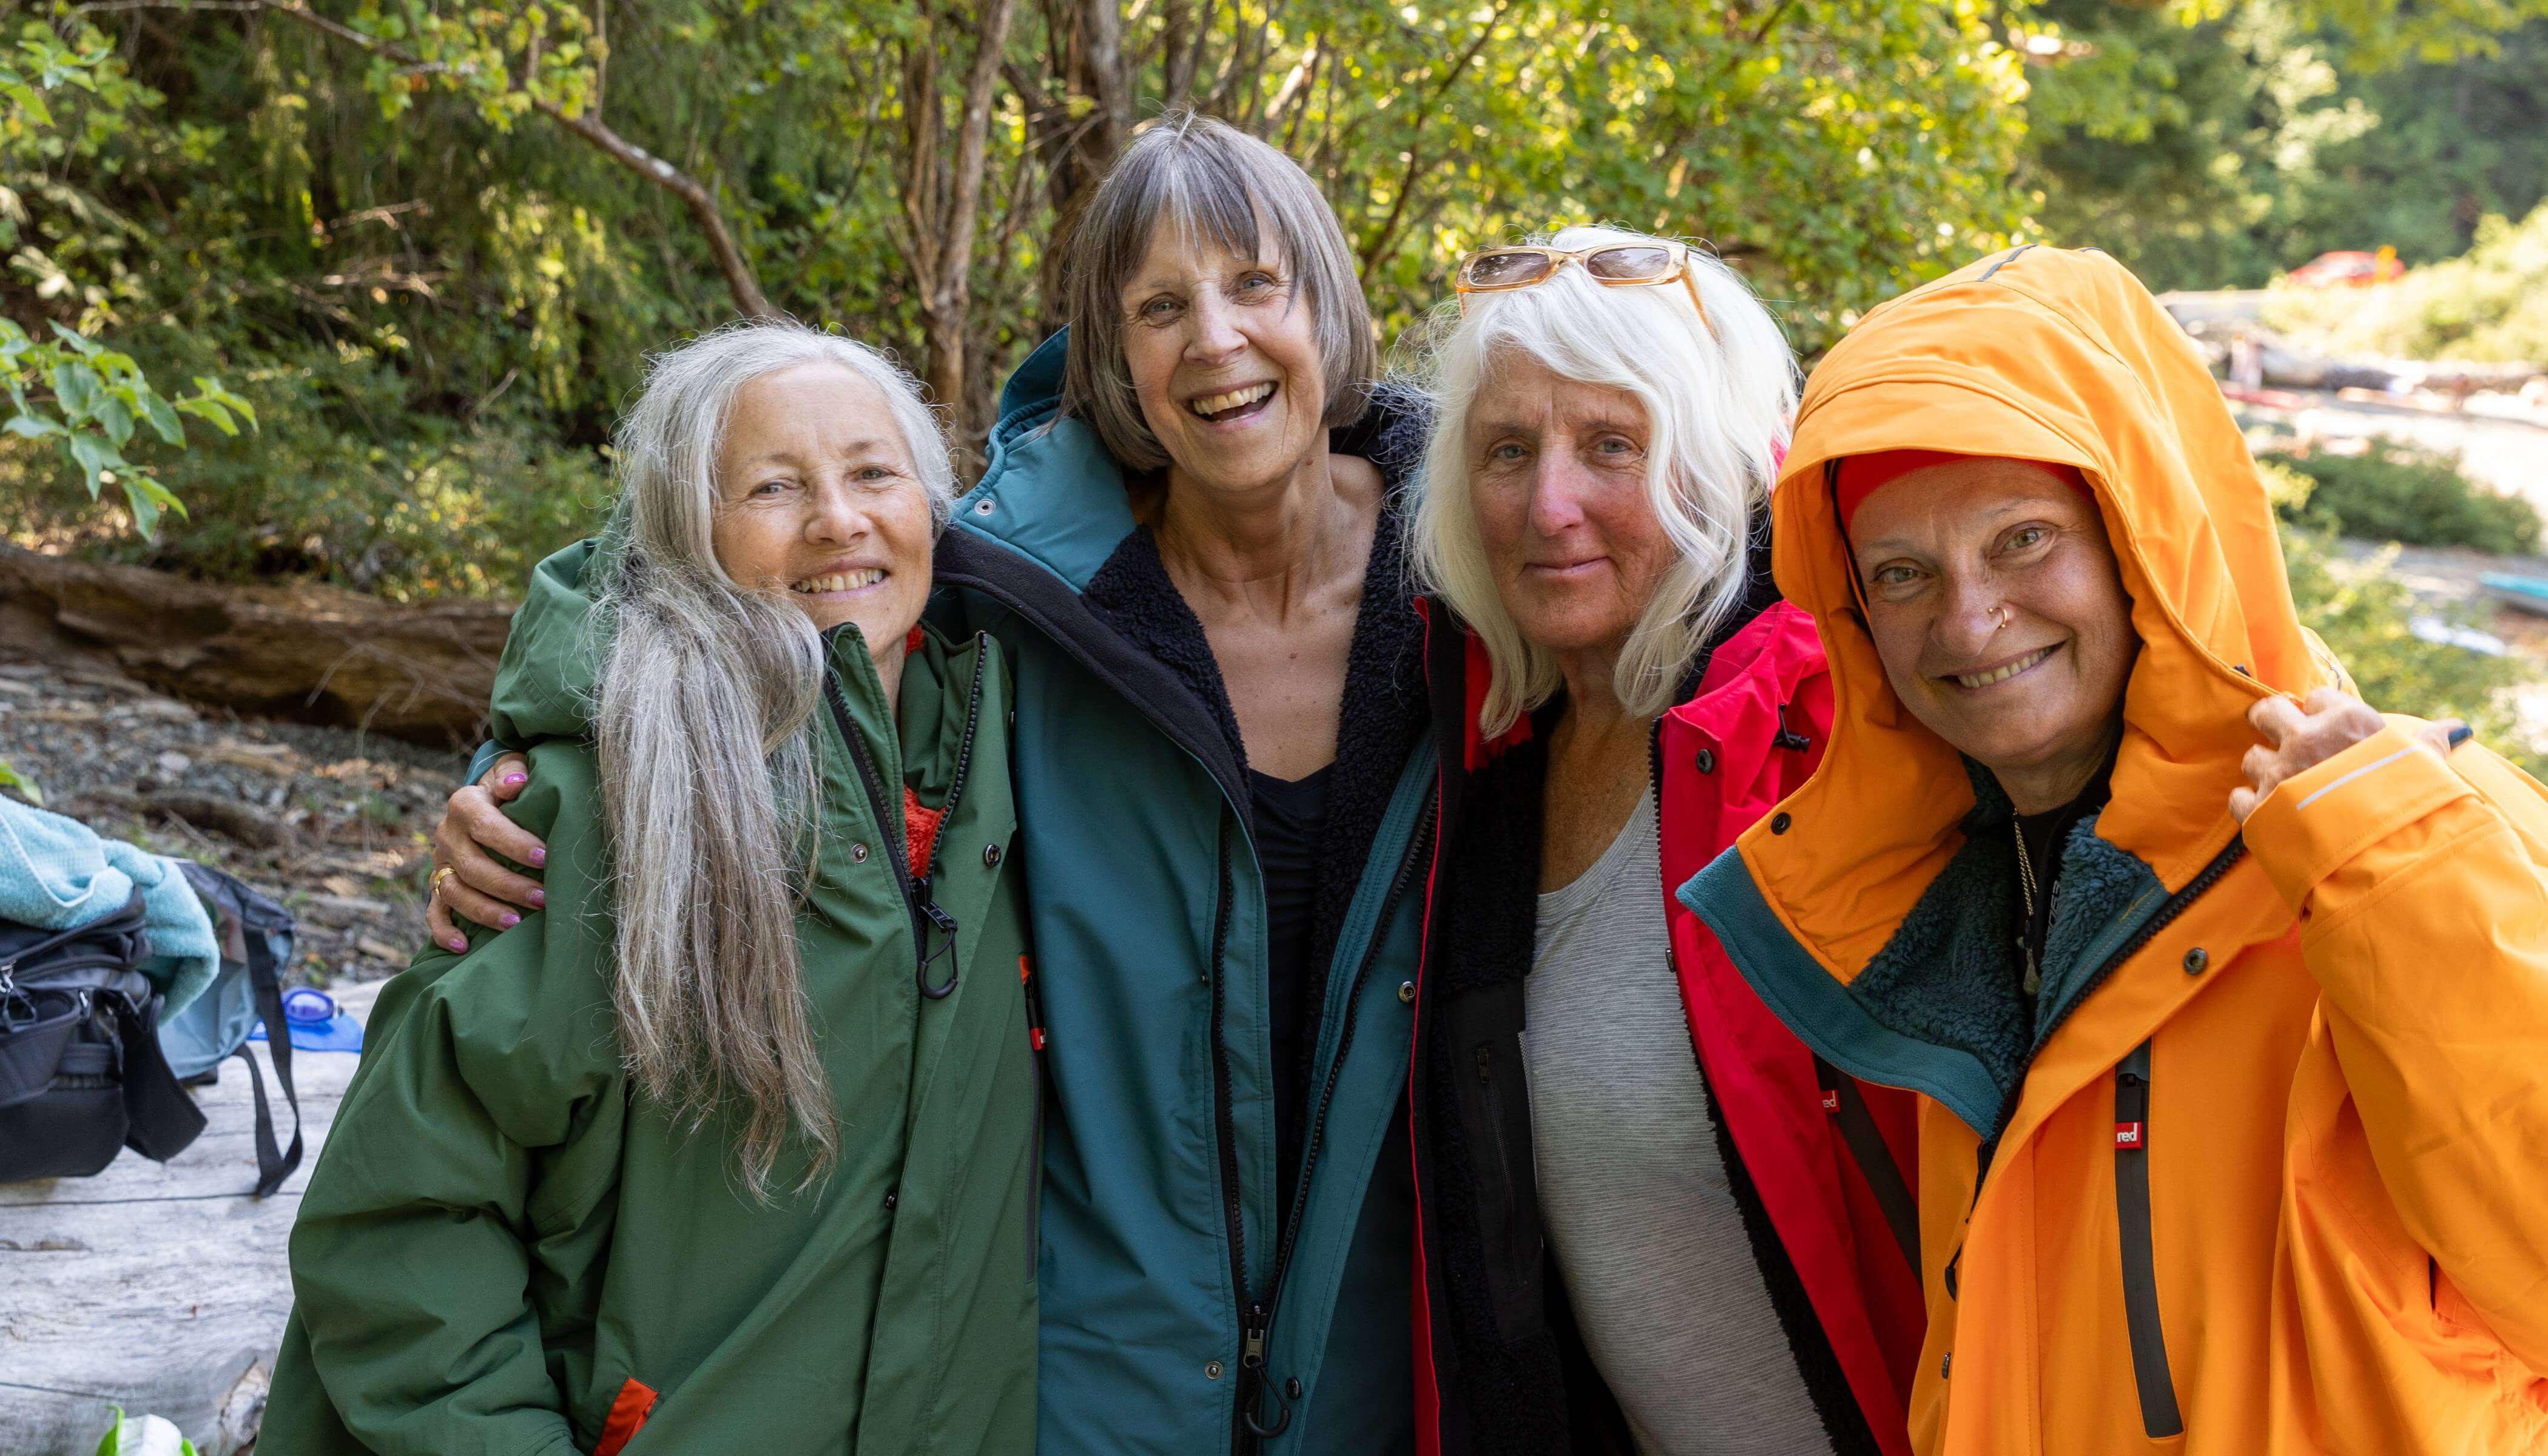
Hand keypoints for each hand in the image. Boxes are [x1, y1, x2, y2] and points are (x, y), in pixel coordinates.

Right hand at [425, 752, 547, 949]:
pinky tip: (463, 947)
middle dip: (508, 885)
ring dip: (484, 911)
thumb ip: (513, 772)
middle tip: (543, 898)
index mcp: (464, 805)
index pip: (486, 826)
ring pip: (454, 892)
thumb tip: (515, 784)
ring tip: (516, 923)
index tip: (545, 857)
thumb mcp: (512, 769)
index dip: (514, 843)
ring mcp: (440, 863)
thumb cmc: (509, 787)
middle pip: (472, 866)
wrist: (485, 800)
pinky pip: (434, 912)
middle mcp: (446, 835)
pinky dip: (444, 931)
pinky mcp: (437, 885)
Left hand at [2231, 686, 2465, 822]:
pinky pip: (2239, 797)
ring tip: (2288, 790)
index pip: (2317, 697)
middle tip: (2282, 739)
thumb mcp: (2427, 769)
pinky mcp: (2259, 809)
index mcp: (2347, 720)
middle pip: (2267, 712)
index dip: (2321, 713)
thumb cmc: (2413, 809)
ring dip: (2265, 771)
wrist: (2386, 860)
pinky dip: (2251, 806)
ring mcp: (2278, 774)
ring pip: (2252, 758)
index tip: (2328, 729)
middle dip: (2271, 722)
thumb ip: (2431, 743)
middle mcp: (2305, 740)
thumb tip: (2457, 728)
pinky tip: (2272, 816)